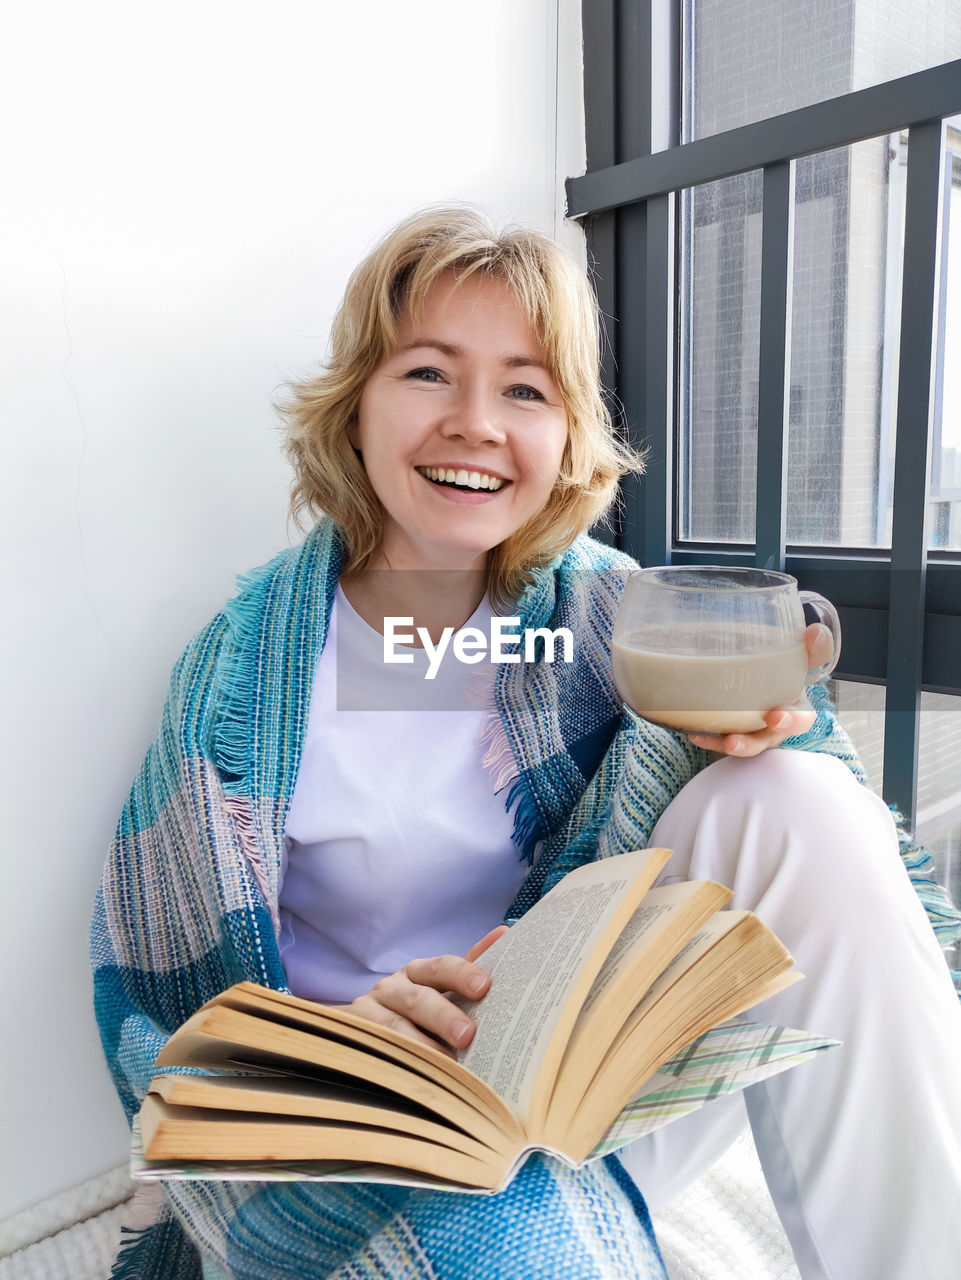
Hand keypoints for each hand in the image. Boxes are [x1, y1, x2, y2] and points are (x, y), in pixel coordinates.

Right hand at [347, 925, 508, 1055]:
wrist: (367, 1031)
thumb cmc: (419, 1010)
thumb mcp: (442, 989)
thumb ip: (470, 967)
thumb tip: (504, 932)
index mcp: (418, 972)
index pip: (441, 967)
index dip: (461, 974)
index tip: (483, 987)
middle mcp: (392, 987)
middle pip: (418, 999)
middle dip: (443, 1016)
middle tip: (467, 1035)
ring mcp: (369, 1013)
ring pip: (394, 1028)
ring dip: (421, 1044)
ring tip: (447, 1062)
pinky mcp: (356, 1037)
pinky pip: (377, 1050)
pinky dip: (398, 1062)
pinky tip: (416, 1075)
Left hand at [687, 623, 830, 758]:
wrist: (721, 693)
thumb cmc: (738, 662)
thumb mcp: (740, 638)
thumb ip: (733, 625)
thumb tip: (707, 598)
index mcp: (792, 672)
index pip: (816, 656)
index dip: (819, 646)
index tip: (812, 634)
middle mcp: (786, 702)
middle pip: (802, 715)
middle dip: (792, 718)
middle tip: (776, 717)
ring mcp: (765, 726)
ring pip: (766, 739)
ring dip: (750, 742)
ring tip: (732, 741)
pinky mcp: (742, 739)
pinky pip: (729, 744)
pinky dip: (713, 740)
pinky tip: (695, 733)